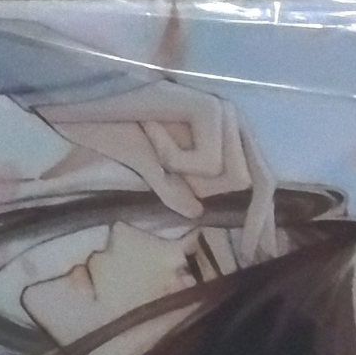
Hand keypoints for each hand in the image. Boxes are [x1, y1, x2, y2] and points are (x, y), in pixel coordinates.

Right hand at [47, 82, 275, 259]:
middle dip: (243, 211)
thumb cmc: (121, 129)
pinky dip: (174, 159)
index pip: (260, 178)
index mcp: (225, 131)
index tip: (258, 252)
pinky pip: (206, 163)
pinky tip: (152, 130)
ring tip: (156, 145)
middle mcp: (232, 118)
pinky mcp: (210, 109)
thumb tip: (198, 212)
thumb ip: (175, 188)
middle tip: (234, 234)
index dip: (262, 217)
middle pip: (256, 180)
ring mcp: (224, 111)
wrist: (93, 102)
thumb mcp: (153, 169)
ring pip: (229, 176)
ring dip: (185, 174)